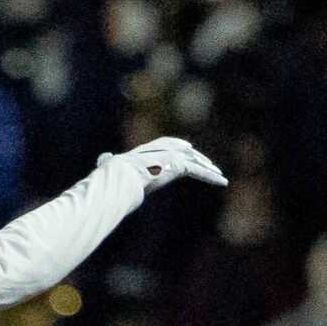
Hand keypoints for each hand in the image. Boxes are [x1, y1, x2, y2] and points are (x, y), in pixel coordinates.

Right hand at [107, 138, 227, 192]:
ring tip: (220, 177)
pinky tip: (222, 182)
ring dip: (208, 169)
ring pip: (195, 161)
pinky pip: (198, 171)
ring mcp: (170, 156)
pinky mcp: (178, 166)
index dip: (178, 145)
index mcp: (147, 149)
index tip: (189, 149)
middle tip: (210, 165)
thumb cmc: (112, 175)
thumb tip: (104, 158)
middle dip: (198, 158)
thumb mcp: (110, 167)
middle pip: (184, 152)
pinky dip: (211, 177)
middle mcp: (160, 149)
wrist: (120, 176)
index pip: (167, 143)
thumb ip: (108, 162)